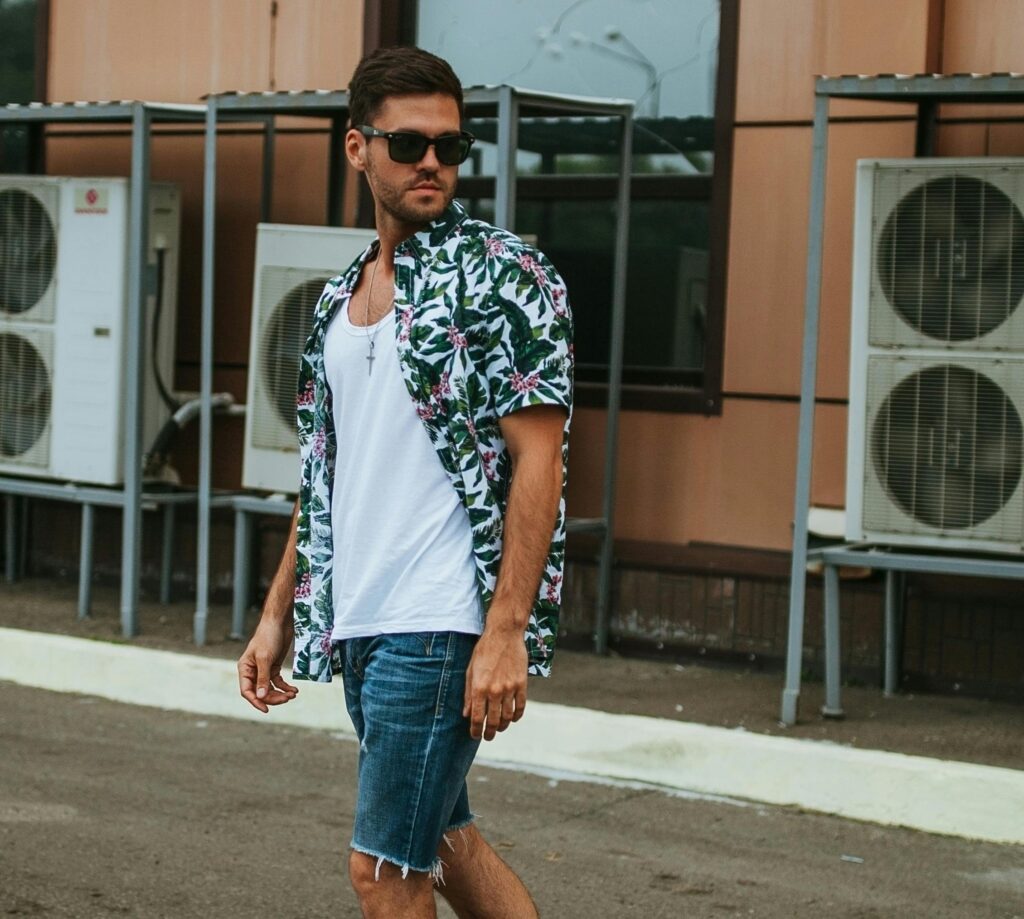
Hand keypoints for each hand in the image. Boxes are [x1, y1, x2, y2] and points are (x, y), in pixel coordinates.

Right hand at [237, 617, 298, 713]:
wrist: (280, 622)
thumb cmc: (268, 636)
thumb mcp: (265, 658)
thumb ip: (263, 678)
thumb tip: (261, 697)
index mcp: (245, 669)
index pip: (247, 691)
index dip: (256, 701)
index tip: (266, 710)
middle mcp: (253, 671)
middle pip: (261, 692)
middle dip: (274, 697)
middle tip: (287, 699)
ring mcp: (264, 669)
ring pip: (270, 689)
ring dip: (281, 693)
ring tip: (293, 694)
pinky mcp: (274, 667)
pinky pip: (278, 682)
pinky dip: (285, 687)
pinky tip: (294, 690)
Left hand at [463, 625, 527, 740]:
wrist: (504, 635)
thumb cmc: (484, 651)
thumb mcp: (470, 671)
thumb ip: (469, 694)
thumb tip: (466, 714)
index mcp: (479, 688)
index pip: (477, 718)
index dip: (476, 730)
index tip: (475, 735)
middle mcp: (495, 691)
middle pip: (494, 721)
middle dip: (490, 732)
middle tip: (488, 736)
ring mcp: (510, 688)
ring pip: (508, 716)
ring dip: (504, 726)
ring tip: (500, 728)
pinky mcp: (522, 684)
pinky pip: (521, 706)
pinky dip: (517, 716)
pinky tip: (513, 718)